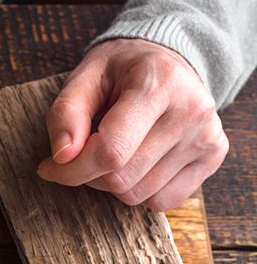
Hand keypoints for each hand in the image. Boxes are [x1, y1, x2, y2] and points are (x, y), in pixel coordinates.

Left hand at [37, 38, 227, 211]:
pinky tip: (136, 160)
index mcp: (158, 83)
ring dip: (111, 183)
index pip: (111, 151)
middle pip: (121, 178)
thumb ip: (66, 113)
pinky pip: (161, 201)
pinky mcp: (214, 156)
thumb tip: (61, 156)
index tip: (49, 167)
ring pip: (137, 195)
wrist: (168, 61)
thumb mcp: (85, 76)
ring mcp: (207, 136)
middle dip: (88, 174)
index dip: (71, 169)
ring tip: (114, 149)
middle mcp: (191, 111)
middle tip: (81, 153)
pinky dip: (138, 189)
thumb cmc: (121, 70)